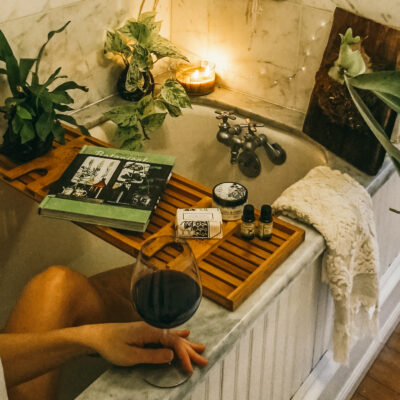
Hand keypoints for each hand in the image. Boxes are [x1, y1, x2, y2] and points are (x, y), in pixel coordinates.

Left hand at [86, 321, 207, 372]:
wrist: (98, 335)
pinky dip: (179, 336)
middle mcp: (154, 327)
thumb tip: (172, 355)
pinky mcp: (148, 332)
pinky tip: (187, 333)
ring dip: (188, 344)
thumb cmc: (112, 345)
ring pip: (174, 336)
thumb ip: (152, 355)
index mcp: (151, 331)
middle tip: (204, 361)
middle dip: (191, 351)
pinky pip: (168, 335)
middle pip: (177, 339)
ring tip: (201, 348)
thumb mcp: (131, 355)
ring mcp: (152, 329)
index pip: (174, 343)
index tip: (189, 369)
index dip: (184, 356)